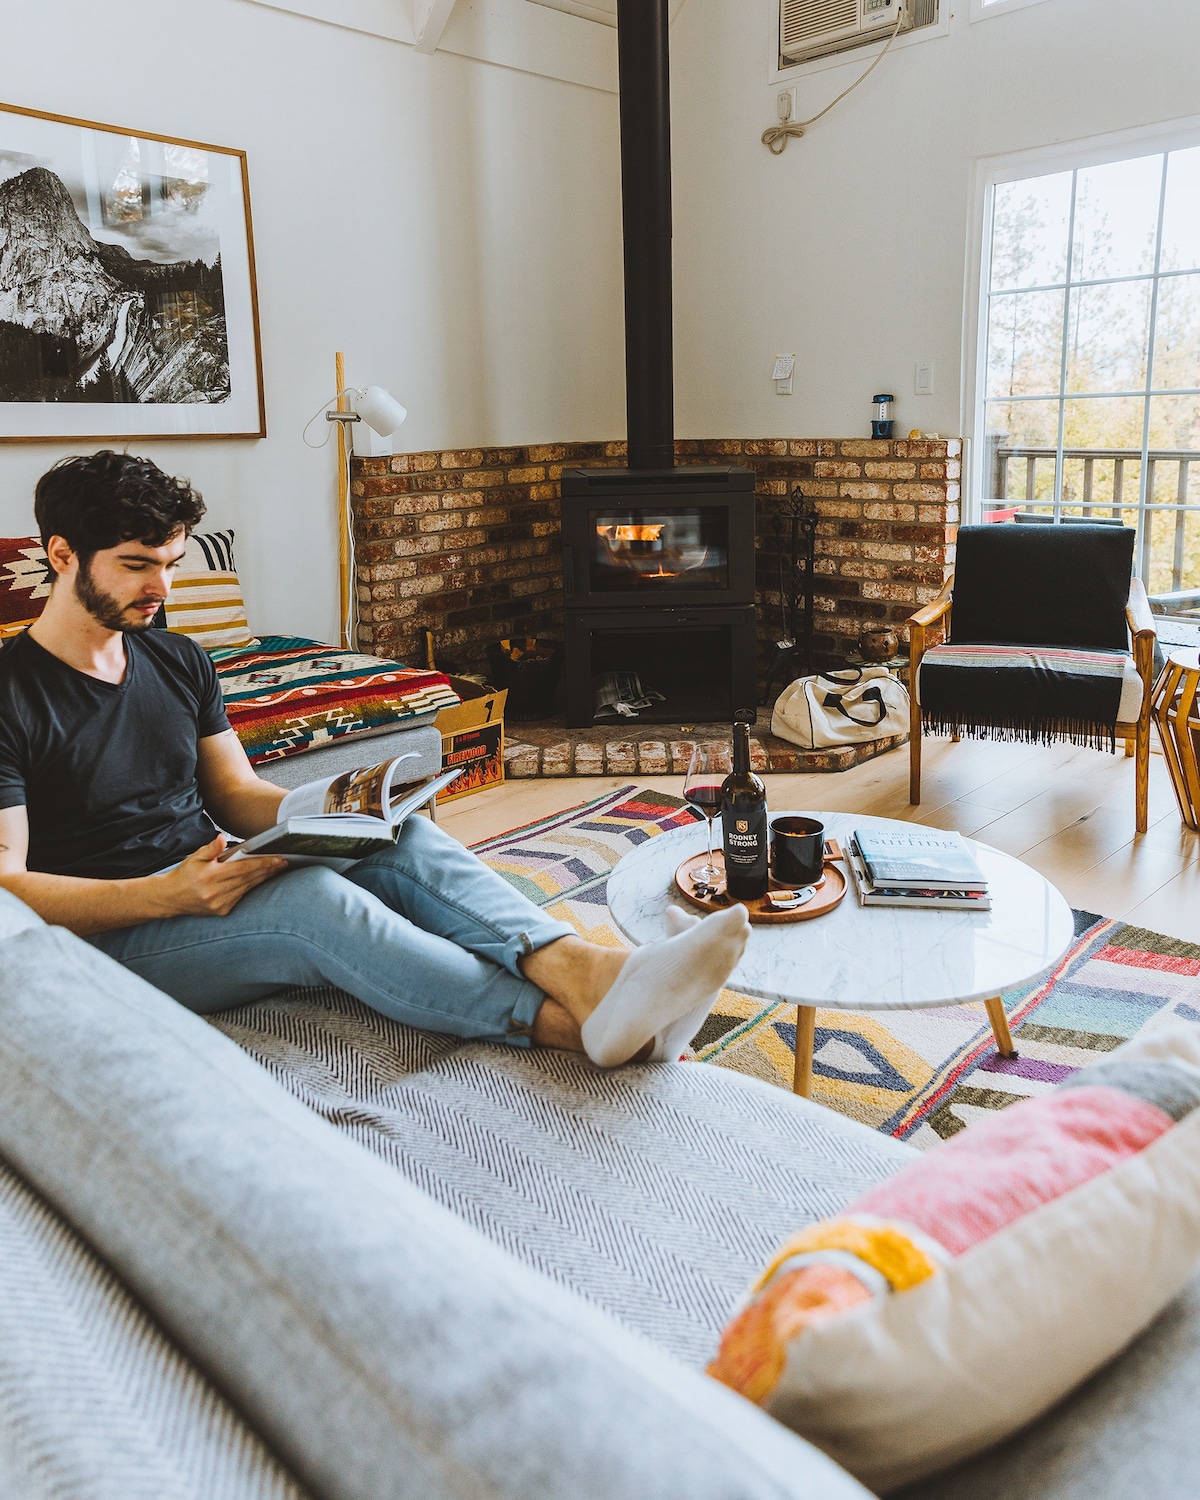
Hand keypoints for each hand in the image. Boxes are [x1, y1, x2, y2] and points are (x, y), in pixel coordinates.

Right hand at [154, 834, 286, 917]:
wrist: (170, 898)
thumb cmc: (184, 874)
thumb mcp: (195, 857)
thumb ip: (211, 848)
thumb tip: (222, 838)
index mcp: (209, 876)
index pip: (243, 869)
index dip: (262, 864)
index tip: (277, 859)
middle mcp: (215, 892)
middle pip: (249, 879)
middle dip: (268, 870)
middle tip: (283, 862)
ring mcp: (219, 904)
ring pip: (247, 888)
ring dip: (263, 879)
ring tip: (277, 869)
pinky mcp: (221, 911)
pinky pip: (241, 897)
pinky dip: (251, 887)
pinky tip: (260, 879)